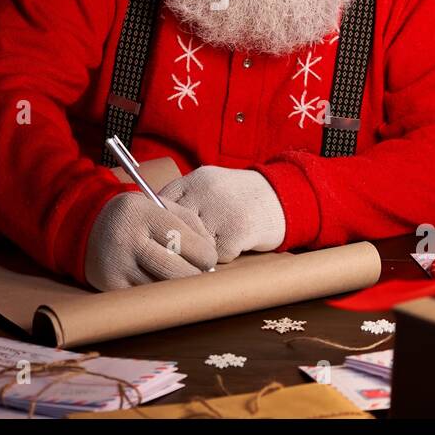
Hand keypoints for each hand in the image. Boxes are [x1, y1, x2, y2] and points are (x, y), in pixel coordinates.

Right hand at [84, 191, 217, 290]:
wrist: (83, 224)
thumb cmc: (132, 215)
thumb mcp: (158, 204)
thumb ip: (189, 221)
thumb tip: (212, 252)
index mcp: (143, 214)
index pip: (185, 240)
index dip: (205, 254)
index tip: (209, 258)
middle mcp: (128, 240)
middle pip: (177, 271)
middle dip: (196, 275)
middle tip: (200, 272)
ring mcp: (118, 266)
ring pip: (164, 288)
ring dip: (178, 287)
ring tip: (180, 276)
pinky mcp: (111, 286)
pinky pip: (146, 297)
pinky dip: (159, 294)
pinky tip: (160, 283)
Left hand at [158, 166, 285, 263]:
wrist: (283, 197)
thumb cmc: (240, 198)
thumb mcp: (210, 187)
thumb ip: (185, 199)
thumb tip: (151, 222)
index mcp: (195, 178)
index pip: (160, 204)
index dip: (160, 224)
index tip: (163, 236)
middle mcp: (205, 190)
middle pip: (174, 227)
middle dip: (179, 242)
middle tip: (187, 248)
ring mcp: (221, 209)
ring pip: (193, 244)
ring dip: (202, 250)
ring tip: (216, 242)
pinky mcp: (237, 230)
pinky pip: (215, 255)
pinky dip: (224, 256)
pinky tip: (236, 243)